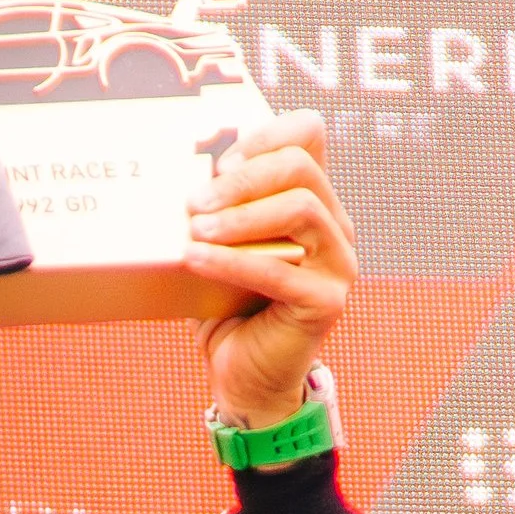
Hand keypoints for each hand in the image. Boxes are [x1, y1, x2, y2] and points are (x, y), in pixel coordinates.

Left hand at [183, 110, 356, 431]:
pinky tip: (194, 259)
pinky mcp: (326, 302)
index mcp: (314, 202)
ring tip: (195, 229)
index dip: (265, 136)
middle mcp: (336, 227)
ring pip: (301, 209)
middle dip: (243, 178)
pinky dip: (231, 261)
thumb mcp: (221, 248)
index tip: (220, 162)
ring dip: (240, 217)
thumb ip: (215, 210)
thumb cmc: (228, 309)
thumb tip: (177, 175)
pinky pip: (280, 270)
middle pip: (300, 169)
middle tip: (195, 201)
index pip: (308, 135)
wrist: (246, 378)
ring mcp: (338, 264)